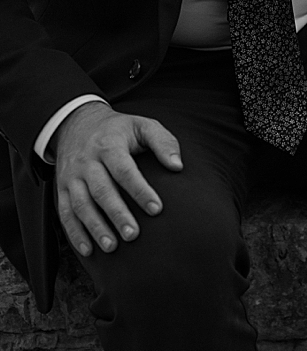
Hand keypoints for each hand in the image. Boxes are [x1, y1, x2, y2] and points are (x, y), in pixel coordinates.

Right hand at [53, 101, 181, 256]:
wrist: (77, 123)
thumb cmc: (119, 129)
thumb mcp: (143, 125)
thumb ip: (163, 142)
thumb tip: (177, 166)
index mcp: (109, 146)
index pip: (125, 171)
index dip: (140, 190)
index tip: (156, 209)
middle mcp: (87, 162)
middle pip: (102, 191)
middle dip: (117, 214)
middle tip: (133, 235)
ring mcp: (72, 177)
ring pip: (81, 205)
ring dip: (95, 228)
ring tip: (112, 246)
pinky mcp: (62, 189)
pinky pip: (64, 213)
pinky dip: (75, 233)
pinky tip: (88, 249)